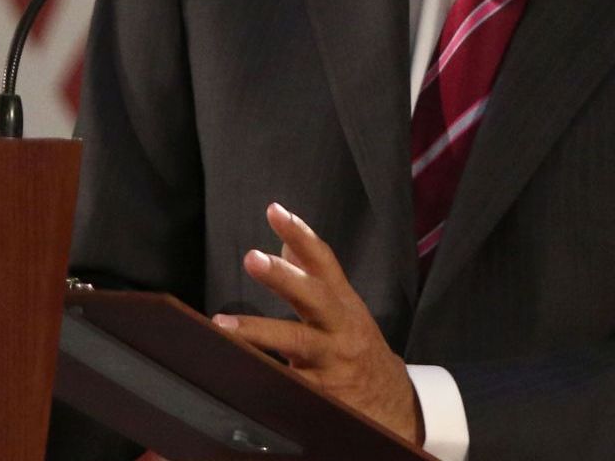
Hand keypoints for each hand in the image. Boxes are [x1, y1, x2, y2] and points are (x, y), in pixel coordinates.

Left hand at [215, 203, 422, 445]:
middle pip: (314, 296)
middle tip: (251, 258)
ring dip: (258, 331)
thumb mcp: (343, 309)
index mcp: (344, 302)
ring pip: (297, 342)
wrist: (392, 403)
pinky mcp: (322, 394)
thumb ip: (314, 276)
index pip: (324, 262)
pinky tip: (234, 370)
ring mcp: (332, 360)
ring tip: (222, 323)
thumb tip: (283, 240)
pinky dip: (263, 376)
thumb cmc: (358, 347)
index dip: (301, 235)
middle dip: (283, 276)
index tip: (275, 211)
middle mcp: (341, 327)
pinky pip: (289, 384)